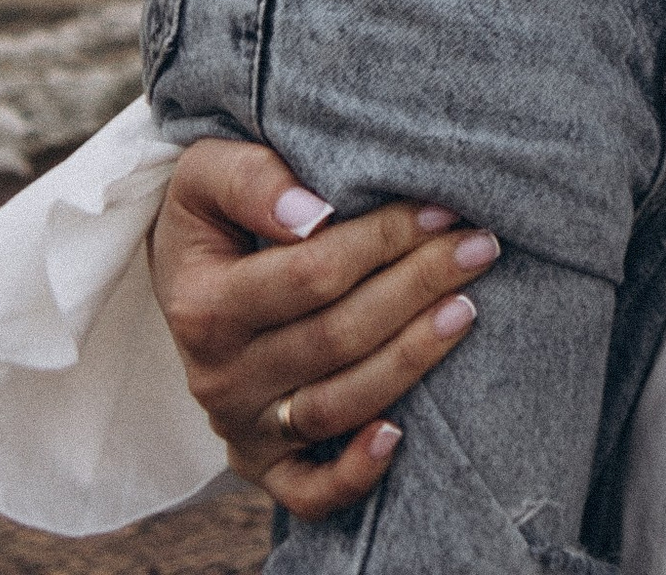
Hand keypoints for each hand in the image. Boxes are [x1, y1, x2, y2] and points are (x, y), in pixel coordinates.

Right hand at [147, 140, 499, 518]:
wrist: (187, 275)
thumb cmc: (213, 213)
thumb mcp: (207, 174)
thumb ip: (251, 180)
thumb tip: (313, 213)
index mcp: (204, 305)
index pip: (311, 275)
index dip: (384, 239)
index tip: (443, 207)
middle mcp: (219, 376)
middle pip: (338, 337)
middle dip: (418, 285)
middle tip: (478, 246)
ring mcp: (242, 426)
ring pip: (339, 405)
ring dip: (412, 357)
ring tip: (467, 308)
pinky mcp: (262, 462)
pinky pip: (307, 492)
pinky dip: (354, 475)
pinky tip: (400, 436)